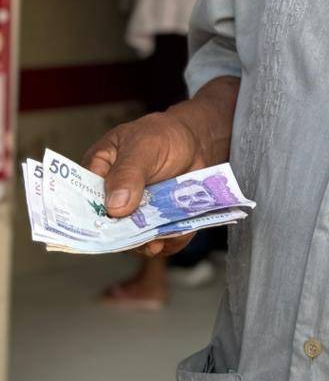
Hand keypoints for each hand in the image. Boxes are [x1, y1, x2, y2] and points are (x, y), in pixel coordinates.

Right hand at [83, 110, 208, 258]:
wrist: (194, 140)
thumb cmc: (161, 135)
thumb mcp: (143, 146)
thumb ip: (127, 174)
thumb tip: (114, 207)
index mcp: (96, 175)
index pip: (81, 202)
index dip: (87, 219)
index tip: (101, 230)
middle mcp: (111, 200)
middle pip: (107, 229)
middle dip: (122, 238)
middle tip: (136, 241)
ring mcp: (134, 214)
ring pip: (133, 240)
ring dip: (145, 244)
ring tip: (157, 243)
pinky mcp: (156, 223)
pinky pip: (160, 240)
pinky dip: (169, 241)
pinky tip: (173, 237)